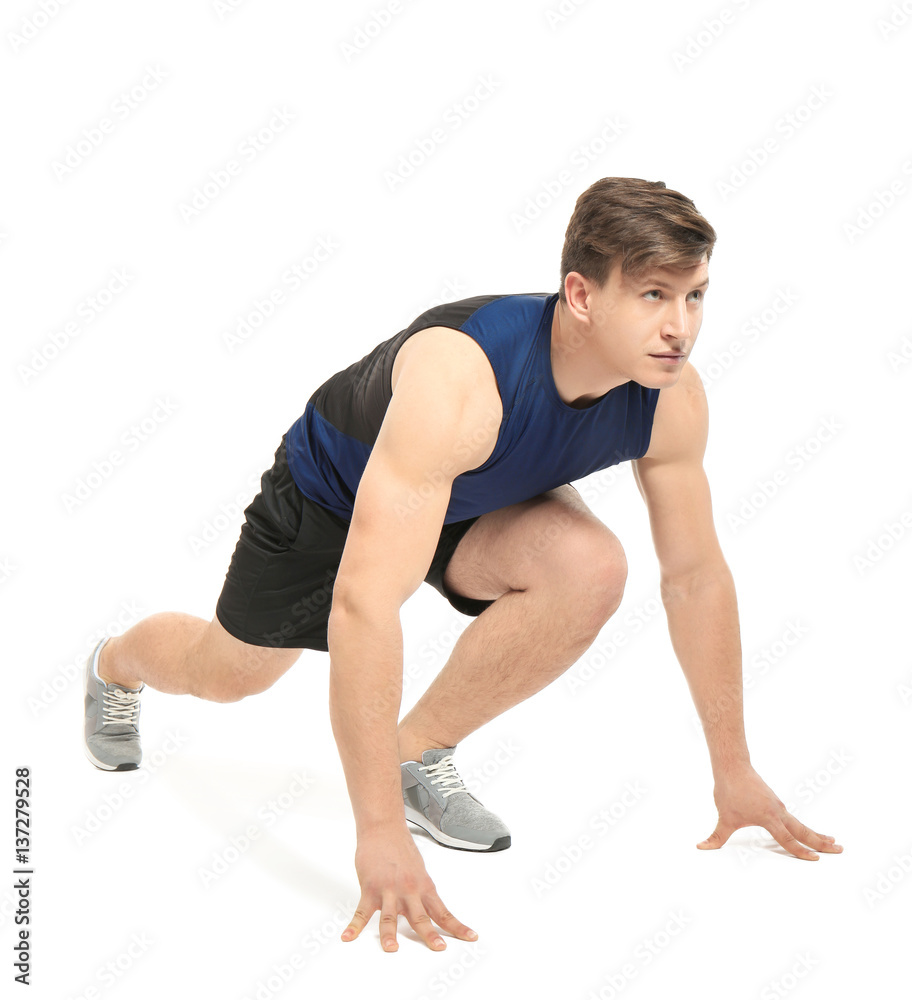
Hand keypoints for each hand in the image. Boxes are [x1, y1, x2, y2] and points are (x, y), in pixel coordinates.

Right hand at [341, 827, 478, 951]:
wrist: (383, 828)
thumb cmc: (400, 848)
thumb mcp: (418, 871)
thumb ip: (421, 892)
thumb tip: (426, 909)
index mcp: (424, 887)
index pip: (443, 912)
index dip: (457, 927)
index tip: (471, 937)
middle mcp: (409, 890)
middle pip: (421, 917)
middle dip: (430, 935)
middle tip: (439, 948)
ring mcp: (389, 890)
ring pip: (391, 916)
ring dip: (390, 934)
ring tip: (391, 949)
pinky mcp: (370, 888)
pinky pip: (362, 911)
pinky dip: (354, 925)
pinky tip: (348, 936)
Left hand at [697, 766, 843, 859]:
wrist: (732, 766)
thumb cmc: (729, 791)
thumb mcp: (723, 818)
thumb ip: (715, 837)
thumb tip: (700, 847)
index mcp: (769, 818)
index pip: (788, 840)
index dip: (800, 852)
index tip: (816, 860)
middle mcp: (778, 812)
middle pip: (804, 830)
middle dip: (821, 842)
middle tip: (840, 849)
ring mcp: (778, 805)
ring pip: (800, 823)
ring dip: (816, 833)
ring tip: (832, 840)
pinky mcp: (774, 801)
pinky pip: (792, 817)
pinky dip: (803, 826)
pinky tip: (806, 830)